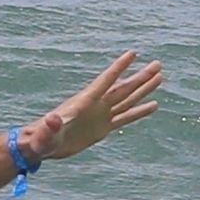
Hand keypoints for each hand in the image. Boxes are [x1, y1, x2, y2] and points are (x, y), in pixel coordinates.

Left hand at [22, 51, 163, 161]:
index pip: (105, 81)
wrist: (41, 146)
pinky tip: (153, 105)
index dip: (118, 67)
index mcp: (83, 102)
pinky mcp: (103, 128)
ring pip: (127, 100)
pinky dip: (139, 111)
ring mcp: (100, 115)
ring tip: (159, 77)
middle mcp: (95, 105)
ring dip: (143, 89)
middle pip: (123, 88)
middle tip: (158, 64)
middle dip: (140, 76)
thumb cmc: (40, 139)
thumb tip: (52, 119)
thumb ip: (50, 127)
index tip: (132, 53)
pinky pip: (126, 117)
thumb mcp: (45, 134)